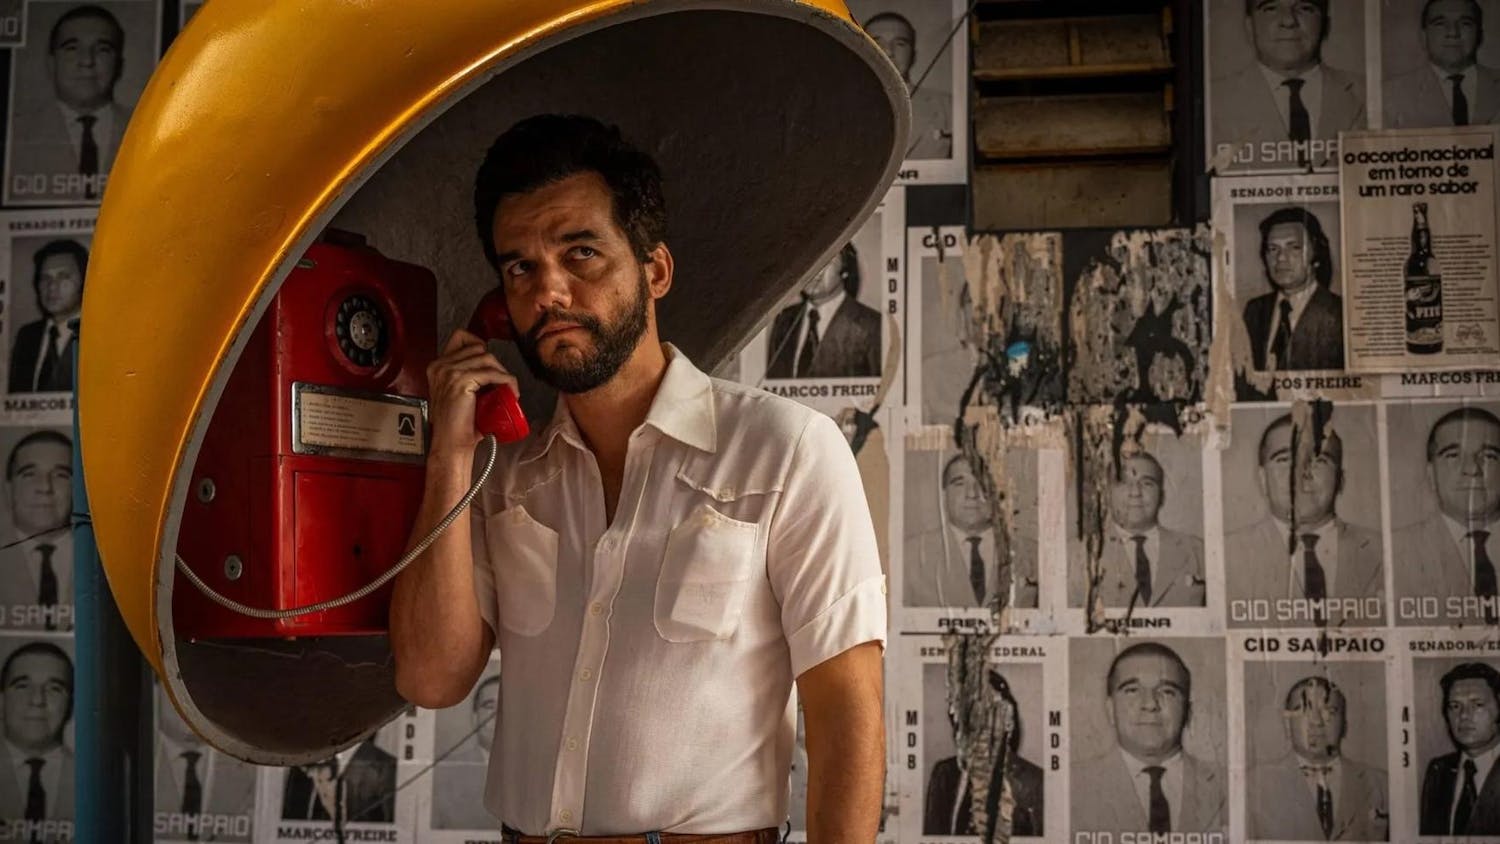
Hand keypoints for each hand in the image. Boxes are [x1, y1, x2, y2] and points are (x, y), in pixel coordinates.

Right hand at [427, 329, 517, 459]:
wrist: (452, 444)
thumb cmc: (459, 424)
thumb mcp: (459, 392)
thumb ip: (468, 375)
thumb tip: (493, 368)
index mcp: (437, 366)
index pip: (461, 336)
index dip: (480, 345)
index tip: (491, 363)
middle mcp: (440, 366)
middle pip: (478, 347)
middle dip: (495, 364)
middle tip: (502, 382)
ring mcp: (449, 372)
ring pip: (487, 358)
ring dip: (503, 373)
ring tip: (508, 389)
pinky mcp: (461, 381)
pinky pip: (492, 373)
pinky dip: (507, 381)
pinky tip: (511, 393)